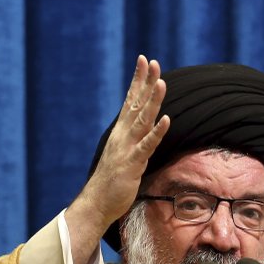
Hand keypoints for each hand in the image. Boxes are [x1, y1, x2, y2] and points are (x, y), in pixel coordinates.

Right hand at [84, 55, 169, 224]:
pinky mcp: (132, 164)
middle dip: (145, 82)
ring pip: (142, 120)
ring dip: (152, 101)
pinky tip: (166, 119)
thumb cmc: (111, 181)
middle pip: (136, 104)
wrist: (96, 203)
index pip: (130, 100)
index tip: (144, 60)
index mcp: (121, 132)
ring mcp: (127, 149)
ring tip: (161, 82)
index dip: (138, 80)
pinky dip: (156, 132)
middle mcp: (123, 136)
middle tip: (153, 62)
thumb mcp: (123, 154)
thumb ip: (133, 139)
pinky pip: (147, 146)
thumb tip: (144, 127)